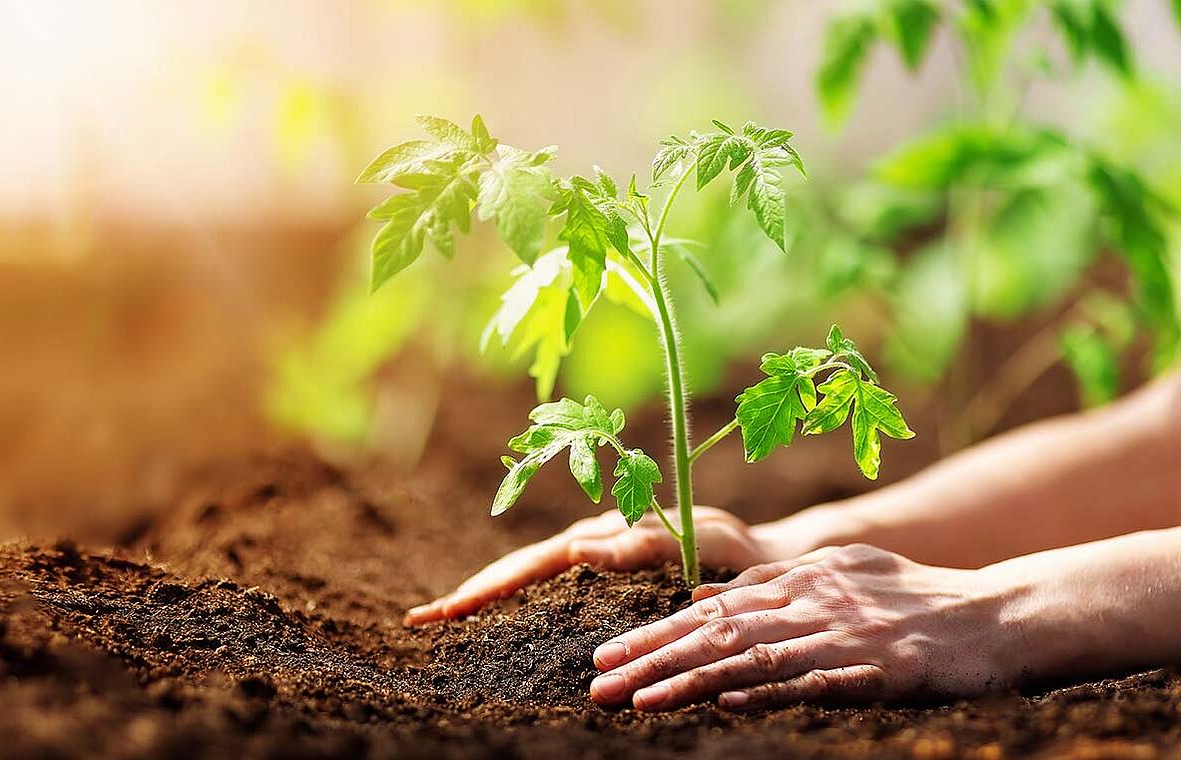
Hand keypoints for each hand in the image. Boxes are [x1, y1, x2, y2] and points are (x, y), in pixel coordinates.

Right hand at [405, 506, 775, 624]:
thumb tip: (578, 549)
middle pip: (519, 570)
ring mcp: (598, 558)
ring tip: (447, 617)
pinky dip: (521, 601)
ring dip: (489, 595)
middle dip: (471, 593)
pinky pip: (553, 590)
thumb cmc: (736, 550)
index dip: (484, 588)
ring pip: (531, 579)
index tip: (440, 610)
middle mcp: (594, 545)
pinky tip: (504, 619)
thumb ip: (640, 543)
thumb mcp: (694, 539)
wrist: (762, 555)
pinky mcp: (608, 575)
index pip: (530, 565)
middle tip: (422, 619)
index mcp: (603, 537)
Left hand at [588, 544, 1022, 710]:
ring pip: (750, 655)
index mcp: (799, 579)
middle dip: (651, 657)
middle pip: (715, 631)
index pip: (710, 610)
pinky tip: (726, 701)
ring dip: (688, 679)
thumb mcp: (840, 575)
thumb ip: (775, 587)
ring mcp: (842, 634)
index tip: (606, 655)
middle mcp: (810, 601)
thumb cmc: (918, 599)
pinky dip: (766, 690)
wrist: (1000, 613)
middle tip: (598, 680)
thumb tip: (705, 600)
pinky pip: (814, 680)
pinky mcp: (878, 668)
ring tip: (637, 699)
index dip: (654, 633)